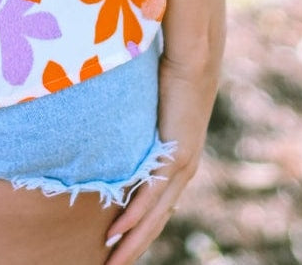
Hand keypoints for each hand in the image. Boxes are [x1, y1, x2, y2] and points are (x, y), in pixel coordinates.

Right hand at [104, 56, 219, 264]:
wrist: (194, 57)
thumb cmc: (169, 70)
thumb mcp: (147, 103)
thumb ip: (133, 115)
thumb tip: (107, 110)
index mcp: (175, 160)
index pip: (155, 204)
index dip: (138, 227)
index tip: (117, 244)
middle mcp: (180, 170)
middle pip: (155, 220)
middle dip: (133, 247)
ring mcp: (180, 166)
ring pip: (153, 216)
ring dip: (132, 242)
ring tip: (111, 262)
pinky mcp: (175, 156)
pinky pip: (150, 194)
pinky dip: (134, 217)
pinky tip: (118, 233)